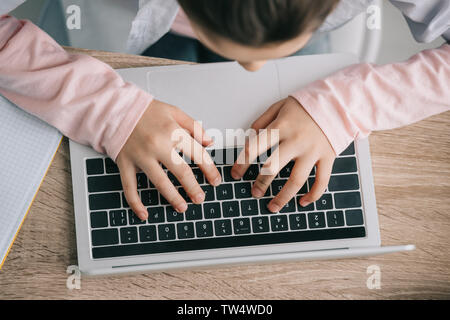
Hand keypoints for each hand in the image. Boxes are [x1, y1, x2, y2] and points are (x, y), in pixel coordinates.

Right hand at [116, 99, 221, 219]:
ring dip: (172, 197)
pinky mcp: (125, 163)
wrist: (117, 108)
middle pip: (181, 172)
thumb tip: (209, 142)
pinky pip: (129, 187)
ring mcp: (140, 156)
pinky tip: (144, 214)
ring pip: (159, 182)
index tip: (215, 181)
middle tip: (200, 199)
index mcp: (172, 132)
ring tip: (182, 207)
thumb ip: (194, 127)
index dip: (209, 170)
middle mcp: (157, 145)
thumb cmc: (147, 111)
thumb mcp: (175, 112)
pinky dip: (135, 202)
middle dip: (193, 188)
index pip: (197, 155)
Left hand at [231, 97, 335, 212]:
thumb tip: (249, 139)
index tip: (235, 174)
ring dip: (283, 197)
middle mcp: (296, 140)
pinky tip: (302, 202)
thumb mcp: (279, 106)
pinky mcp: (328, 157)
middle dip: (261, 183)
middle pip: (273, 167)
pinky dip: (313, 195)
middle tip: (254, 193)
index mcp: (281, 126)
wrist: (337, 102)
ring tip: (273, 207)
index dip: (242, 163)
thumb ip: (262, 121)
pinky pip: (321, 181)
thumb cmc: (305, 105)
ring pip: (296, 180)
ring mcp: (313, 151)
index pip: (255, 147)